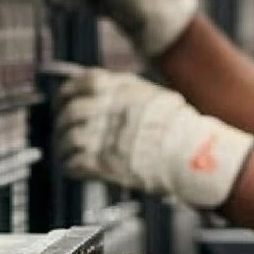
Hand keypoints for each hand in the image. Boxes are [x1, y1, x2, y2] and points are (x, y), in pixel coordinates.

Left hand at [56, 69, 253, 209]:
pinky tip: (77, 169)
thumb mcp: (150, 93)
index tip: (63, 104)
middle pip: (69, 113)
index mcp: (117, 88)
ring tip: (68, 154)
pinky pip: (73, 164)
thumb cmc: (178, 126)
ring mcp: (103, 136)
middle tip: (63, 134)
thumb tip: (103, 91)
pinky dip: (71, 167)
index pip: (76, 85)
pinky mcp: (103, 163)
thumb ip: (123, 92)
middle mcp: (107, 108)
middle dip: (62, 125)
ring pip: (67, 138)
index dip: (65, 96)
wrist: (191, 152)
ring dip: (64, 148)